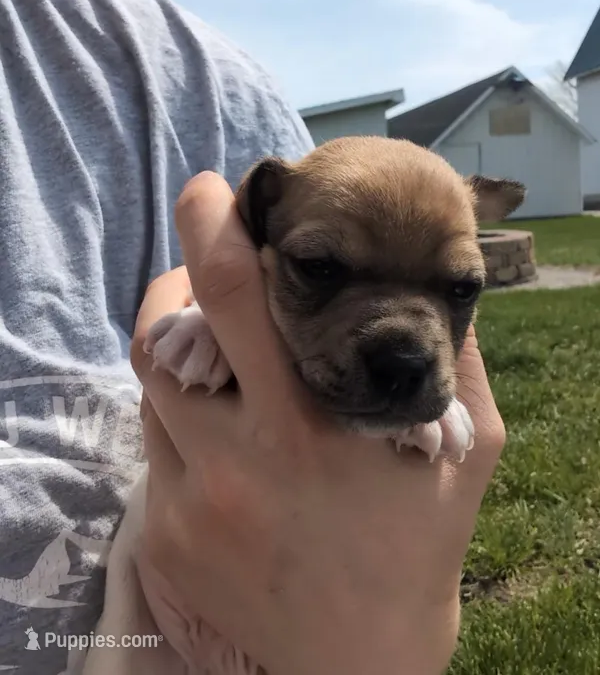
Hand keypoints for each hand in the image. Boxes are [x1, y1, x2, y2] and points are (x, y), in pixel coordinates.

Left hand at [131, 171, 504, 674]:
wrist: (361, 652)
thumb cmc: (420, 537)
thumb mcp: (470, 445)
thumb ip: (454, 358)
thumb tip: (430, 283)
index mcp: (310, 426)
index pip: (238, 298)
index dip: (213, 229)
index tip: (211, 192)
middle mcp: (237, 460)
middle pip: (163, 335)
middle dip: (175, 277)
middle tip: (204, 262)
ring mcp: (191, 501)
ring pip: (154, 385)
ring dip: (181, 346)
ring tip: (220, 346)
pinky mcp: (166, 535)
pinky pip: (156, 443)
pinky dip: (182, 409)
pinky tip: (224, 422)